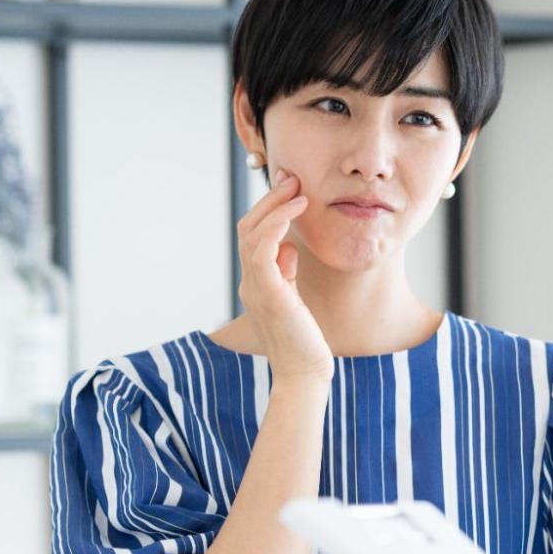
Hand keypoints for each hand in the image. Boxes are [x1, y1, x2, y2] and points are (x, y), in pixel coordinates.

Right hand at [237, 171, 333, 385]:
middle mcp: (250, 284)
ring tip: (297, 190)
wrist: (304, 375)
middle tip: (292, 178)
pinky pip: (264, 248)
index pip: (253, 237)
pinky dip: (277, 224)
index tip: (290, 189)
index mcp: (256, 284)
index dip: (269, 209)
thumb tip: (288, 248)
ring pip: (253, 233)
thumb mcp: (295, 300)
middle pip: (249, 228)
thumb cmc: (304, 343)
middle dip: (270, 200)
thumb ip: (287, 274)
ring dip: (275, 206)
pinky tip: (297, 211)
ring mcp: (256, 288)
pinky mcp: (270, 294)